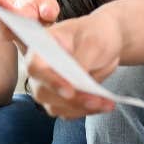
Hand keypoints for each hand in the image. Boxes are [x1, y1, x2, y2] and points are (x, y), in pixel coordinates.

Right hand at [5, 5, 119, 118]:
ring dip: (81, 108)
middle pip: (44, 92)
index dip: (50, 81)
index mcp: (42, 47)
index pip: (36, 67)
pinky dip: (86, 111)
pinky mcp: (62, 98)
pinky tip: (104, 104)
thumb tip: (75, 82)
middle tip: (94, 100)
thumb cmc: (96, 33)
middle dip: (70, 100)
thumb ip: (81, 60)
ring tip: (106, 103)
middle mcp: (42, 69)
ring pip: (56, 106)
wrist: (107, 41)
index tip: (69, 91)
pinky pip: (69, 111)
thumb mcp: (92, 41)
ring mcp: (50, 85)